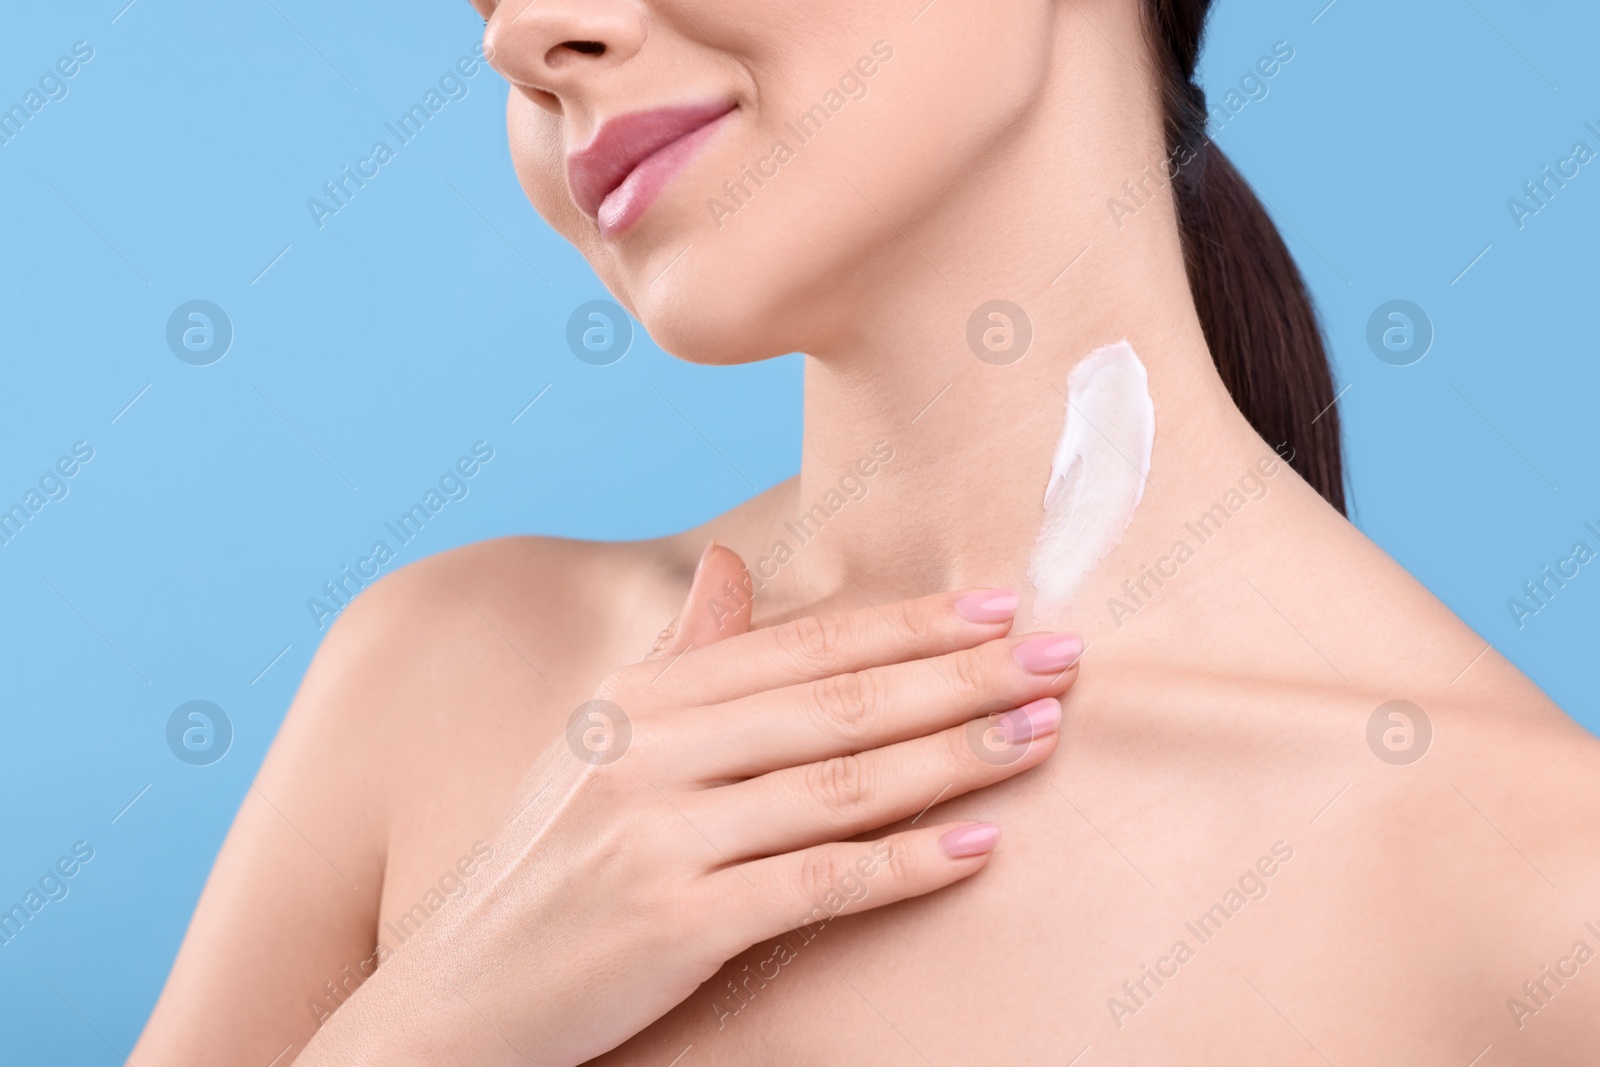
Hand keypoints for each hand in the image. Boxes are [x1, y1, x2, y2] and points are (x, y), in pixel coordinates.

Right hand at [296, 544, 1082, 1065]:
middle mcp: (651, 752)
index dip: (911, 621)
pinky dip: (905, 864)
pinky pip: (815, 883)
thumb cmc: (545, 868)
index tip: (1004, 599)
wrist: (455, 999)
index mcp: (644, 701)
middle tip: (1062, 652)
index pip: (805, 645)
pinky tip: (980, 845)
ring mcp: (660, 836)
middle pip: (839, 701)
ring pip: (840, 783)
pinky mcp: (674, 922)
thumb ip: (678, 658)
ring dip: (953, 755)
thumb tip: (728, 565)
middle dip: (960, 674)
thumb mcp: (598, 745)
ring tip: (1043, 731)